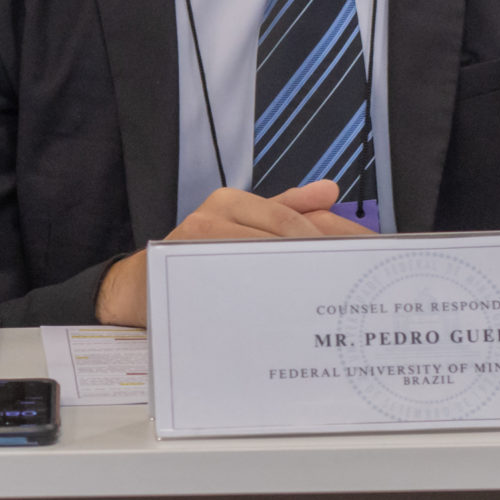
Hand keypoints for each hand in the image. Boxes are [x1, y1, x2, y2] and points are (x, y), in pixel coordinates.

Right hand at [92, 179, 370, 326]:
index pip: (290, 216)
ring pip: (261, 257)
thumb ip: (285, 208)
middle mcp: (213, 213)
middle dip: (318, 258)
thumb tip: (330, 189)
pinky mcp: (185, 268)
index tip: (358, 257)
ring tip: (323, 298)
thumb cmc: (198, 259)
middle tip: (348, 281)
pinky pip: (234, 281)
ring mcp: (197, 240)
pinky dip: (261, 295)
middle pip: (280, 234)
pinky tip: (282, 310)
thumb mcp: (241, 227)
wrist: (141, 286)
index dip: (326, 237)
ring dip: (294, 278)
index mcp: (231, 201)